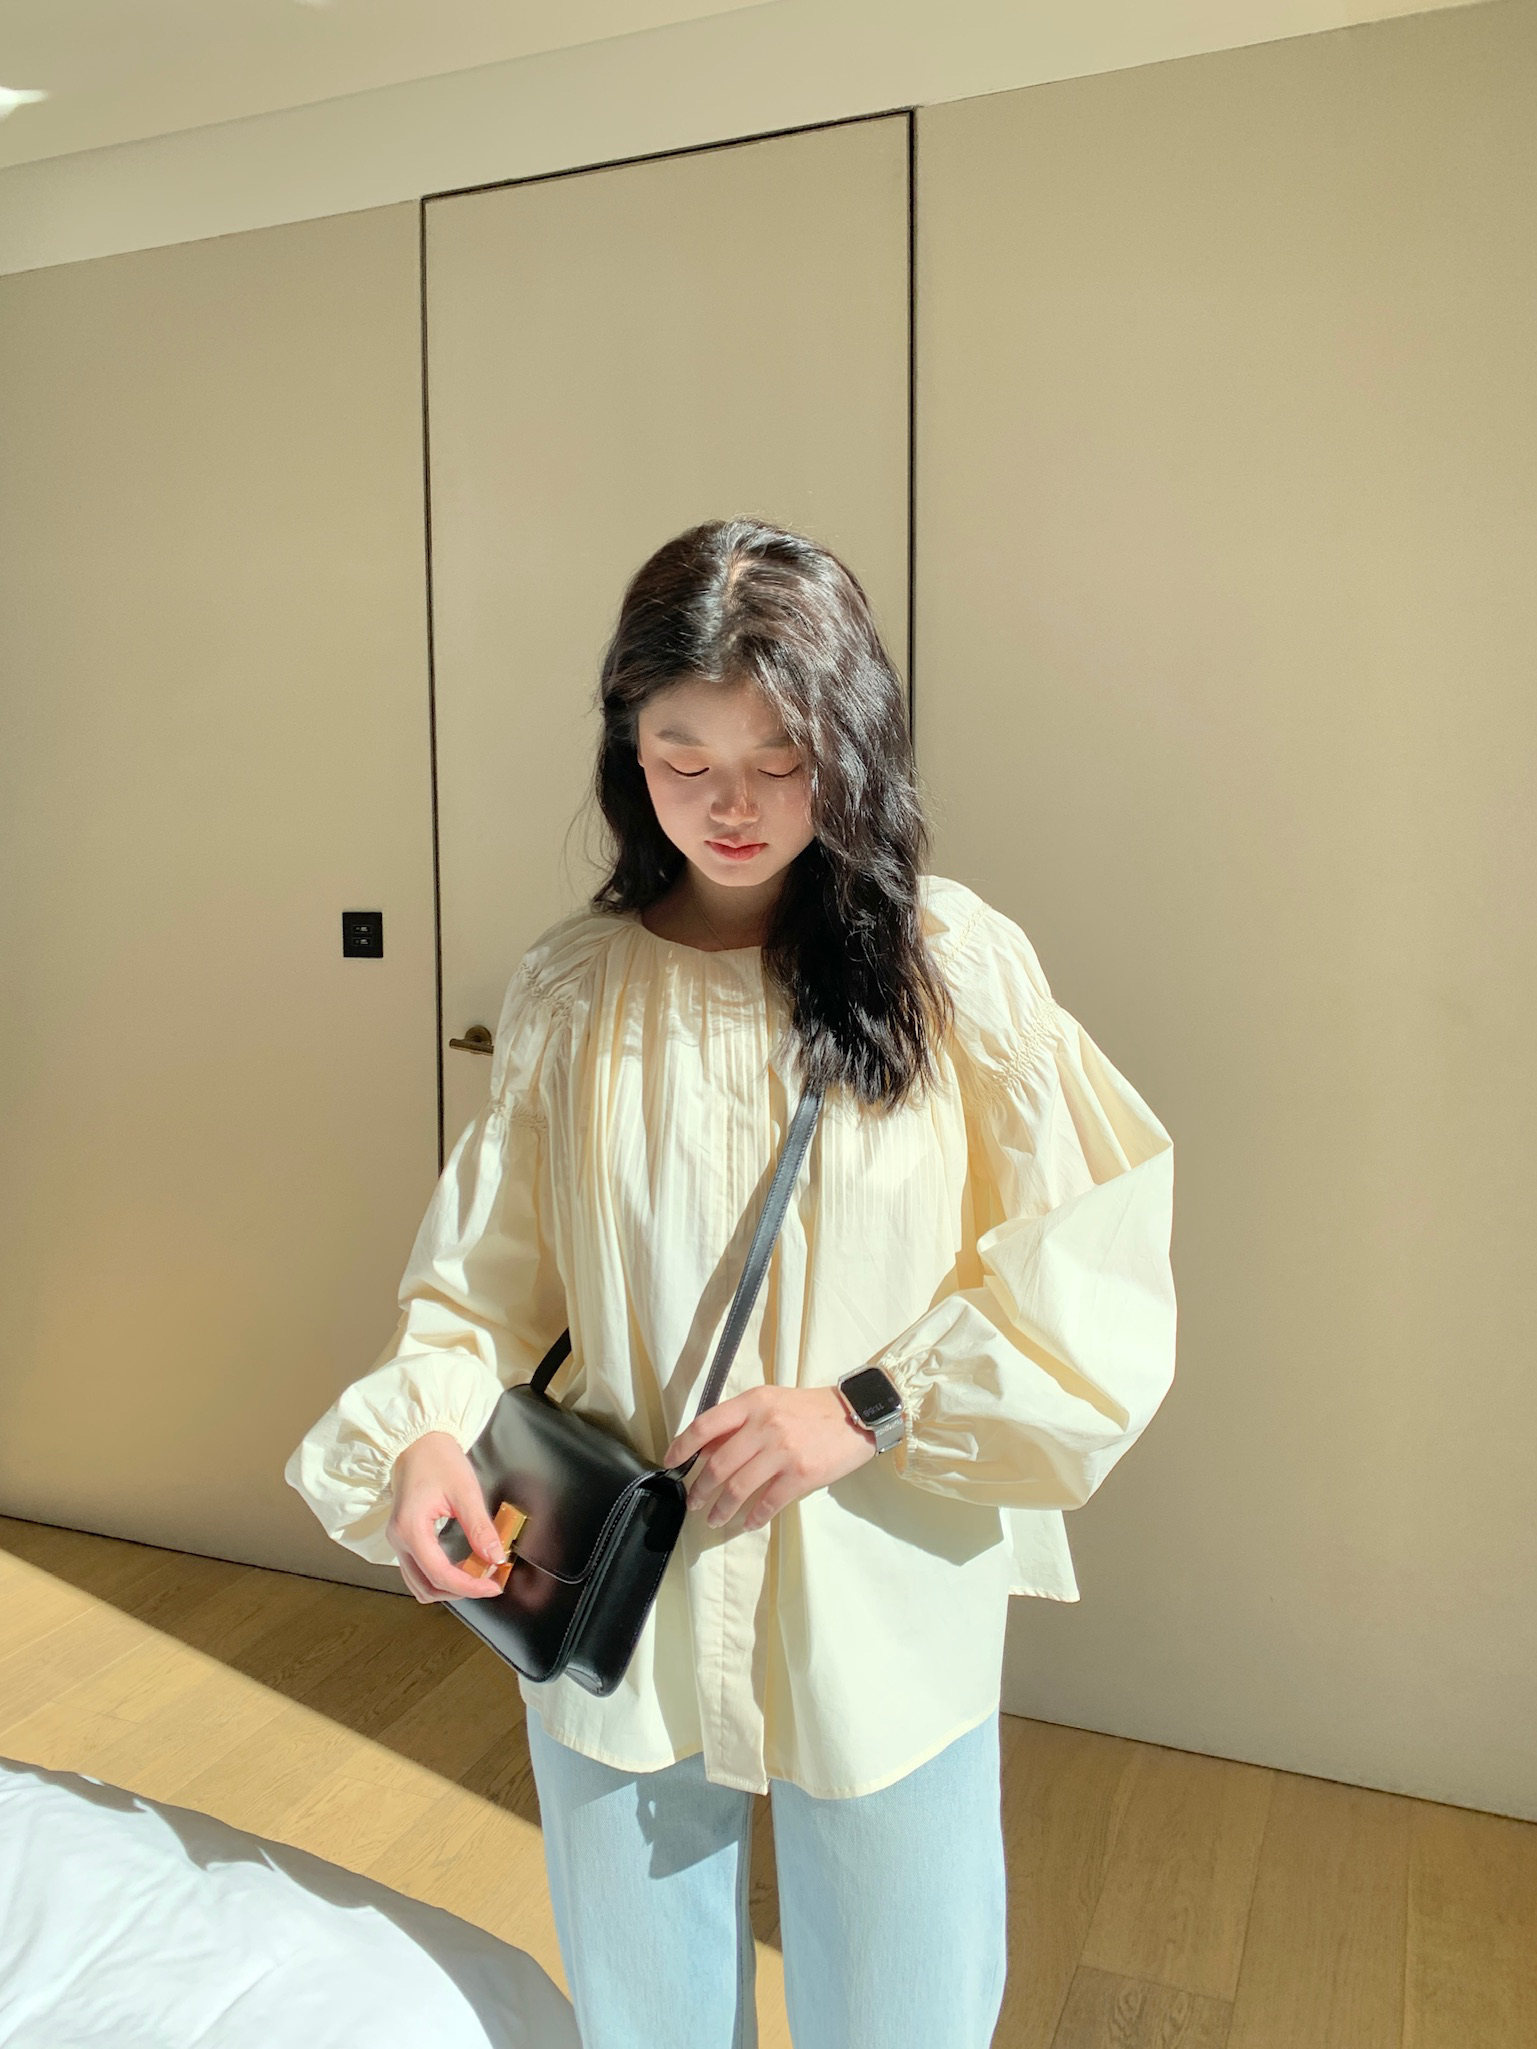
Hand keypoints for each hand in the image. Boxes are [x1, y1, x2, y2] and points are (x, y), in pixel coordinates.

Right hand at [385, 1430, 507, 1602]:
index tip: (494, 1585)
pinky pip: (418, 1571)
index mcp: (411, 1529)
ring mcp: (398, 1541)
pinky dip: (439, 1577)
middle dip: (459, 1591)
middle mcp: (398, 1540)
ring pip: (419, 1584)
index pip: (440, 1575)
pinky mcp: (403, 1538)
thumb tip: (495, 1557)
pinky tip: (460, 1567)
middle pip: (426, 1587)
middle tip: (489, 1580)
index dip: (470, 1586)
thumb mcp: (465, 1490)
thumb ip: (479, 1526)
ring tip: (477, 1575)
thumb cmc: (438, 1459)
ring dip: (447, 1587)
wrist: (417, 1441)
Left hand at [662, 1385, 876, 1536]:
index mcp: (752, 1403)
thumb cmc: (809, 1410)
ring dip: (722, 1509)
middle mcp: (764, 1425)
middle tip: (694, 1503)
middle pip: (718, 1464)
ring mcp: (783, 1451)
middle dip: (700, 1489)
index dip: (682, 1447)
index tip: (671, 1463)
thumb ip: (738, 1423)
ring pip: (739, 1487)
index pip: (705, 1426)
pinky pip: (768, 1502)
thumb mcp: (770, 1402)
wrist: (855, 1414)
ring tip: (714, 1520)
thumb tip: (704, 1449)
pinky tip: (748, 1523)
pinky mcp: (801, 1474)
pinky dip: (754, 1517)